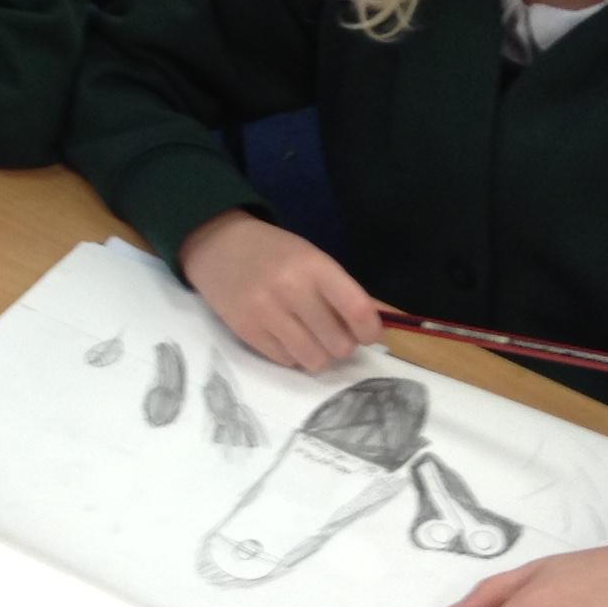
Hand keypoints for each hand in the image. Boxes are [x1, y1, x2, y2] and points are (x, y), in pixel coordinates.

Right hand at [179, 211, 379, 372]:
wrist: (217, 245)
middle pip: (339, 343)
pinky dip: (293, 355)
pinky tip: (285, 335)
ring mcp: (265, 312)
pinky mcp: (246, 331)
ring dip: (318, 354)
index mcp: (314, 266)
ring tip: (309, 337)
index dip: (370, 330)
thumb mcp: (313, 259)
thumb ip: (347, 292)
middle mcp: (291, 289)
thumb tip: (390, 322)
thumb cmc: (274, 252)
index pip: (356, 309)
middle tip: (332, 331)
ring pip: (314, 360)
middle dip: (342, 343)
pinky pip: (286, 361)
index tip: (368, 333)